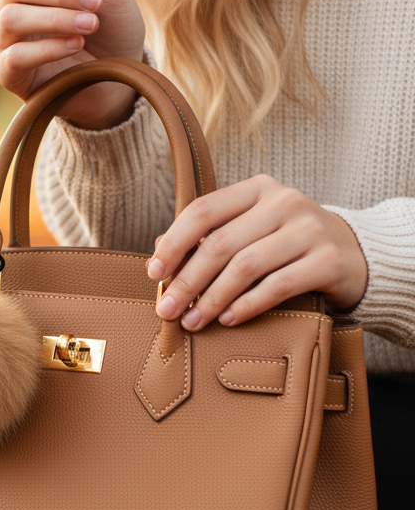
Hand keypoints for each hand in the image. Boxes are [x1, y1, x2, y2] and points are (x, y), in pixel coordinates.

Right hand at [0, 0, 145, 128]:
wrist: (120, 79)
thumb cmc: (113, 30)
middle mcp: (12, 5)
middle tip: (94, 3)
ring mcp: (6, 40)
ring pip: (11, 19)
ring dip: (55, 18)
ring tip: (90, 25)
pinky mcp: (7, 73)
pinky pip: (15, 56)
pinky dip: (48, 48)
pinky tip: (76, 45)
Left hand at [148, 175, 368, 327]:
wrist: (357, 254)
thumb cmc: (289, 244)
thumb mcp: (252, 230)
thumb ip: (211, 235)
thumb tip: (158, 251)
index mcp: (257, 189)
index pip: (203, 210)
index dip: (173, 242)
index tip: (153, 273)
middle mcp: (283, 202)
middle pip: (220, 243)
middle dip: (187, 281)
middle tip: (167, 309)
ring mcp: (309, 229)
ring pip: (246, 266)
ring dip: (213, 298)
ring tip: (194, 320)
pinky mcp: (328, 260)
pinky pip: (278, 286)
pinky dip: (248, 305)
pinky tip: (229, 319)